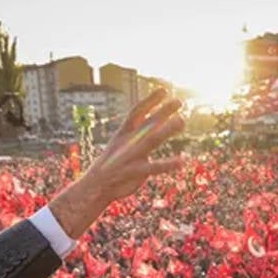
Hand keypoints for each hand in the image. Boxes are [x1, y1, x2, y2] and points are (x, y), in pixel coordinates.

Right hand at [48, 89, 183, 238]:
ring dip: (166, 130)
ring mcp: (130, 156)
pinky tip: (182, 161)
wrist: (95, 187)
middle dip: (162, 111)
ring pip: (151, 140)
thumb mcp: (123, 145)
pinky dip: (167, 164)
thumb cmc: (113, 164)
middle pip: (147, 123)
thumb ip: (140, 135)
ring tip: (182, 121)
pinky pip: (153, 167)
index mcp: (124, 134)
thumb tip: (158, 123)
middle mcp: (127, 142)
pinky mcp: (134, 172)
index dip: (150, 101)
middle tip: (179, 101)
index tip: (164, 90)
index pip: (137, 112)